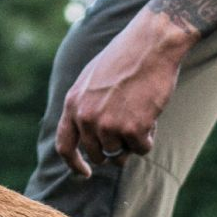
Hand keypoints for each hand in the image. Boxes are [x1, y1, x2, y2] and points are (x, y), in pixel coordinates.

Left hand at [54, 12, 195, 177]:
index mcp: (72, 104)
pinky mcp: (132, 129)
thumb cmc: (126, 58)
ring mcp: (108, 125)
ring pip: (120, 154)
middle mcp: (86, 117)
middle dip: (114, 149)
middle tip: (129, 130)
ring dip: (133, 141)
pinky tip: (152, 115)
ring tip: (141, 113)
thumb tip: (86, 137)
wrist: (151, 44)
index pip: (64, 146)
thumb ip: (85, 107)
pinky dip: (150, 137)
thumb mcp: (91, 80)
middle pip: (97, 155)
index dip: (74, 164)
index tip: (86, 172)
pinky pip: (142, 149)